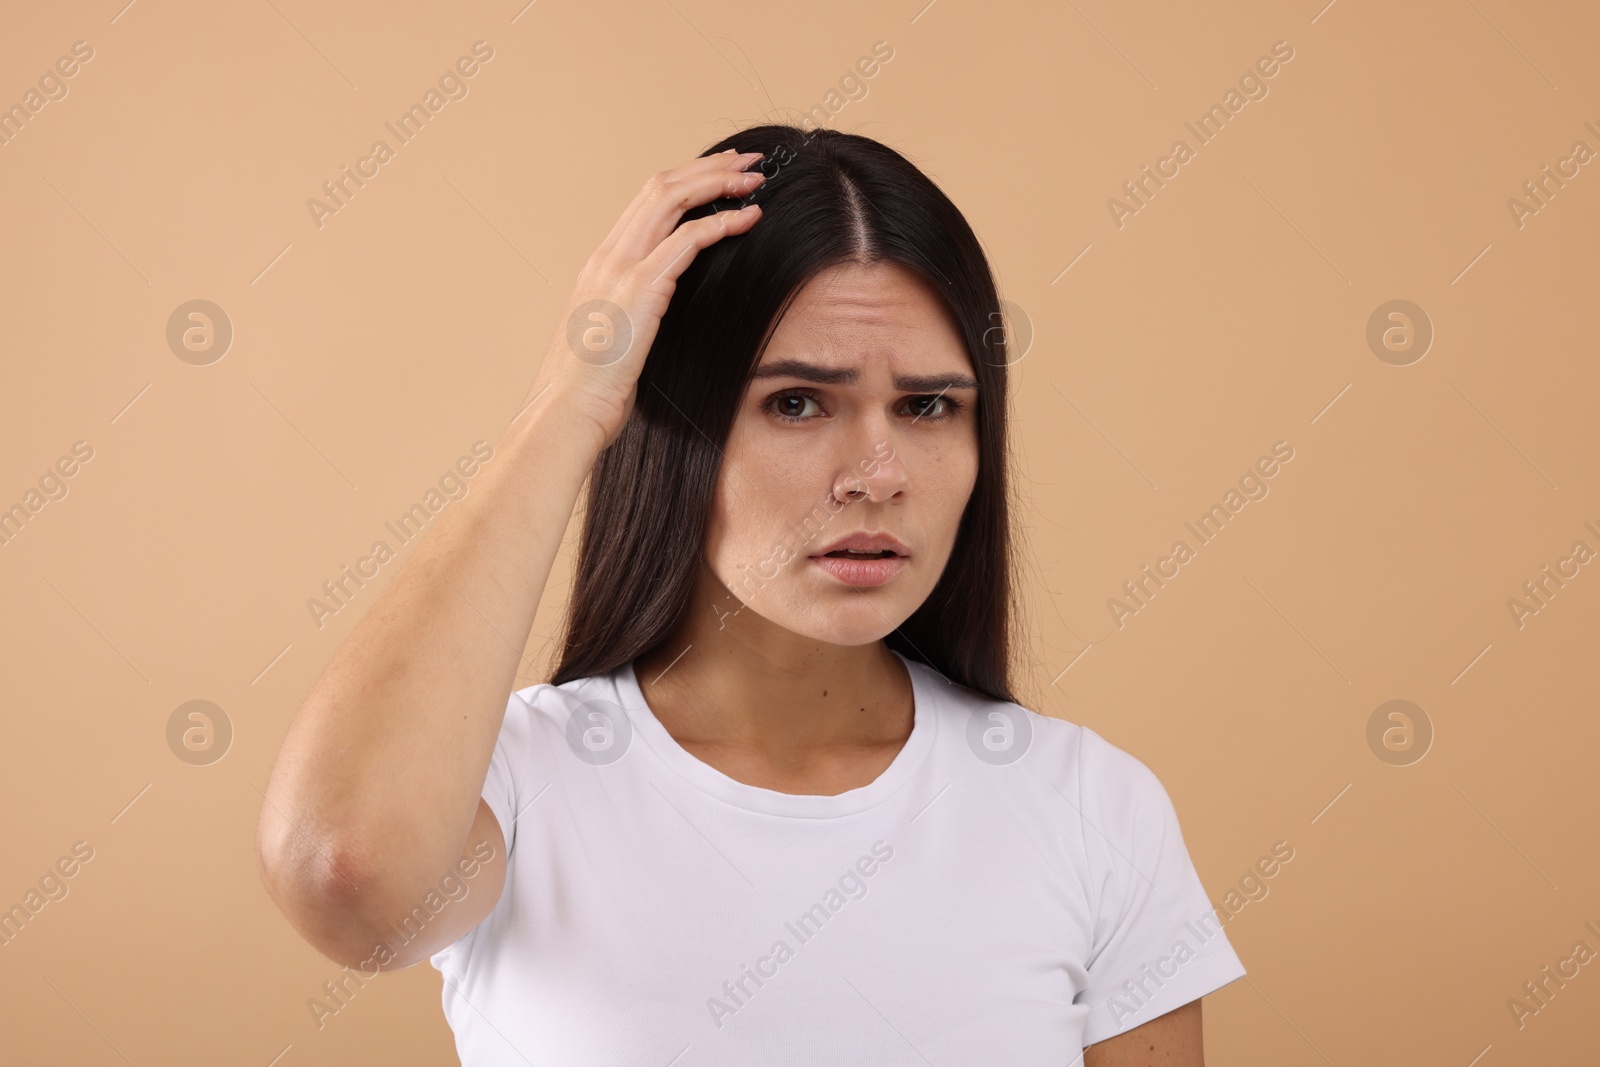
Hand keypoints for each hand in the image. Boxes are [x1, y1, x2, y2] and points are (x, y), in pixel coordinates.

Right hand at [527, 149, 767, 449]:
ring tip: (755, 178)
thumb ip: (635, 315)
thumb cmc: (592, 390)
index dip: (687, 181)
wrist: (567, 412)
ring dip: (718, 182)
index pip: (646, 202)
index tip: (721, 176)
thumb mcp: (616, 339)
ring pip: (672, 199)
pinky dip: (722, 222)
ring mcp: (620, 268)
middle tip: (747, 161)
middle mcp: (607, 256)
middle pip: (660, 186)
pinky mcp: (639, 288)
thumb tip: (660, 318)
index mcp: (601, 264)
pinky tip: (750, 217)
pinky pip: (688, 239)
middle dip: (708, 168)